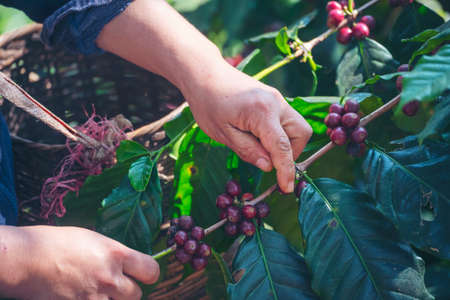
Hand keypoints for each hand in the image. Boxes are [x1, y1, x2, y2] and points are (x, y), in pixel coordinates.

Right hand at [0, 226, 158, 299]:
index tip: (144, 275)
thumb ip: (115, 254)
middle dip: (128, 290)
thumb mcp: (94, 240)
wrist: (27, 260)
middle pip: (137, 295)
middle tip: (116, 285)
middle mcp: (110, 278)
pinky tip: (84, 296)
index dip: (149, 274)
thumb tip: (130, 265)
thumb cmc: (58, 244)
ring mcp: (95, 298)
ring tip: (97, 291)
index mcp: (116, 254)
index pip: (151, 271)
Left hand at [184, 63, 311, 192]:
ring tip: (260, 148)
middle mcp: (276, 103)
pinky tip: (258, 136)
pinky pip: (286, 119)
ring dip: (286, 143)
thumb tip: (268, 167)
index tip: (287, 189)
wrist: (205, 74)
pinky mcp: (273, 98)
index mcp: (262, 113)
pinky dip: (280, 133)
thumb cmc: (208, 103)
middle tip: (268, 162)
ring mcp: (277, 98)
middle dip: (291, 153)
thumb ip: (248, 151)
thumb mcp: (222, 133)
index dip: (286, 171)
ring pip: (297, 126)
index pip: (282, 147)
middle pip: (301, 134)